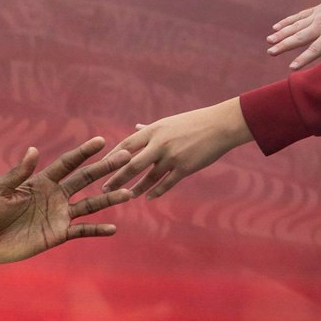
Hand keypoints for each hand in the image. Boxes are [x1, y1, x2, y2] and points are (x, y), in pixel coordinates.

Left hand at [0, 137, 132, 264]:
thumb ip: (18, 173)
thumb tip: (33, 149)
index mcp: (41, 181)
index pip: (67, 163)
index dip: (83, 152)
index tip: (101, 140)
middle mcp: (54, 196)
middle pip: (84, 179)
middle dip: (104, 168)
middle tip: (127, 156)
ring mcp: (58, 215)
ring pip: (89, 204)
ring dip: (108, 199)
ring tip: (128, 193)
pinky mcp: (57, 234)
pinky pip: (82, 230)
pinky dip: (97, 230)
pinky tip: (113, 228)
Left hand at [104, 98, 253, 199]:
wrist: (221, 125)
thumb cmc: (194, 122)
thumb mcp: (169, 122)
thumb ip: (150, 129)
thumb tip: (136, 127)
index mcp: (154, 131)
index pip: (125, 145)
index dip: (111, 157)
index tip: (99, 167)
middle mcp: (160, 144)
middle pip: (131, 164)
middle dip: (116, 178)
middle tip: (104, 188)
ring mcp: (172, 157)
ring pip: (148, 177)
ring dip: (136, 188)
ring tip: (126, 196)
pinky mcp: (185, 167)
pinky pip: (167, 183)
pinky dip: (157, 191)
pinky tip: (149, 197)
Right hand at [268, 0, 320, 68]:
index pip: (315, 49)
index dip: (303, 58)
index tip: (292, 67)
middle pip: (299, 37)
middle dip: (284, 45)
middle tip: (271, 52)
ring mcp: (317, 16)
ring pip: (295, 26)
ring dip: (281, 34)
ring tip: (269, 41)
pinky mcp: (315, 10)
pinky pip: (298, 16)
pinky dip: (286, 22)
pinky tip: (275, 27)